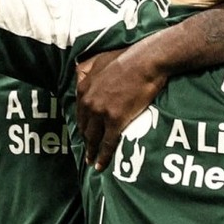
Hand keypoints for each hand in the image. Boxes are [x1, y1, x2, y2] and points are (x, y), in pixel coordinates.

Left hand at [75, 47, 165, 170]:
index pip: (79, 112)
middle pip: (84, 127)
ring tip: (91, 161)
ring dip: (91, 151)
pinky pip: (107, 143)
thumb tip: (77, 73)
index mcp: (83, 88)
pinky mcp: (115, 120)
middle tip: (88, 150)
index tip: (84, 133)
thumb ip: (85, 69)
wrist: (146, 61)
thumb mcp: (98, 58)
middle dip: (85, 140)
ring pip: (92, 137)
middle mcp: (88, 102)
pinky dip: (103, 156)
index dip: (82, 125)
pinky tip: (100, 165)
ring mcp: (101, 112)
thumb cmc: (127, 58)